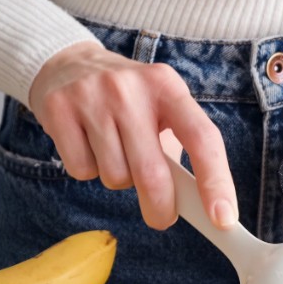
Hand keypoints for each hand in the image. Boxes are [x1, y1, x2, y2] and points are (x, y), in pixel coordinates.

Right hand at [28, 42, 237, 230]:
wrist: (69, 64)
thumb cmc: (127, 100)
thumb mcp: (160, 109)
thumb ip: (178, 150)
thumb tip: (196, 204)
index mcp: (167, 86)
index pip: (202, 137)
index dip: (216, 181)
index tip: (224, 219)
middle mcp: (130, 88)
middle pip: (152, 172)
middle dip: (161, 208)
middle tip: (161, 217)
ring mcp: (91, 96)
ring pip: (115, 176)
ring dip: (118, 179)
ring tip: (113, 150)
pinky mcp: (58, 108)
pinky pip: (81, 170)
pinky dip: (87, 170)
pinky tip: (87, 144)